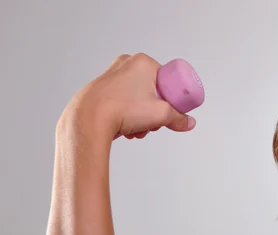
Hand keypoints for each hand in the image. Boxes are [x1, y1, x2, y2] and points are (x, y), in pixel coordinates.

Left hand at [61, 53, 195, 140]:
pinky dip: (129, 115)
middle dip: (156, 111)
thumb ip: (178, 118)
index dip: (173, 99)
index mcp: (143, 62)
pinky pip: (125, 102)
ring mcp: (112, 75)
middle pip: (154, 91)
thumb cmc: (123, 110)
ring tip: (138, 129)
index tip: (171, 112)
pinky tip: (127, 128)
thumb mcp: (160, 115)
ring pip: (139, 98)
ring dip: (143, 117)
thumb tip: (189, 123)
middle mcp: (126, 63)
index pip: (168, 80)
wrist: (89, 119)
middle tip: (154, 123)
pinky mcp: (103, 88)